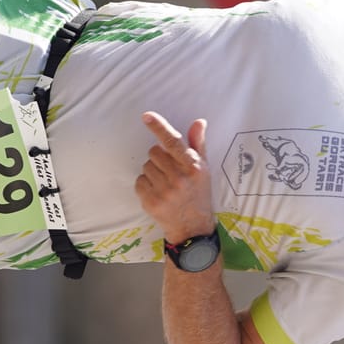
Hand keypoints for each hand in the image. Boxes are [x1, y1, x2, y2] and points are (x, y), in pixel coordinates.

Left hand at [135, 112, 215, 244]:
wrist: (192, 227)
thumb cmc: (198, 194)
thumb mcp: (204, 169)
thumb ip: (198, 144)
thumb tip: (199, 121)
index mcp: (193, 167)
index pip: (173, 141)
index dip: (159, 127)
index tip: (146, 116)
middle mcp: (179, 178)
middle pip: (154, 152)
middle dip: (159, 158)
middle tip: (170, 171)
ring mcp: (165, 191)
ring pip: (146, 166)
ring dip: (153, 172)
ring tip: (166, 184)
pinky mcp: (151, 201)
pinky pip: (140, 181)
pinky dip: (146, 185)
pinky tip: (158, 193)